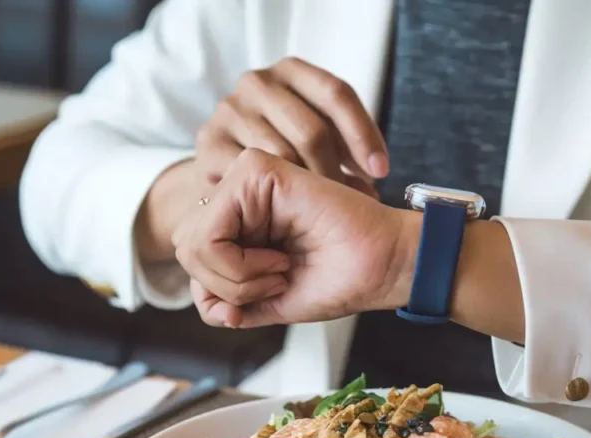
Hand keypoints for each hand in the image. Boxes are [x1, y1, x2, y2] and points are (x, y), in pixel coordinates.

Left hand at [172, 150, 418, 328]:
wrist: (380, 268)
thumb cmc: (335, 280)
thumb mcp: (265, 302)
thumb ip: (225, 302)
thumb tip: (203, 303)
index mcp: (238, 220)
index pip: (190, 258)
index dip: (221, 293)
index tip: (271, 291)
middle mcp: (237, 194)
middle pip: (185, 249)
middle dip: (225, 286)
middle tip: (276, 282)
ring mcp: (245, 179)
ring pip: (193, 243)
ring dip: (235, 278)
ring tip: (280, 270)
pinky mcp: (256, 170)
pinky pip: (210, 232)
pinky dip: (240, 264)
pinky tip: (280, 259)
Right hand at [195, 56, 387, 193]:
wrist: (222, 171)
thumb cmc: (282, 152)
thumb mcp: (317, 137)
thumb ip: (346, 144)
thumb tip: (376, 174)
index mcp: (290, 71)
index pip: (336, 93)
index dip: (364, 134)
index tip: (380, 171)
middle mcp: (257, 83)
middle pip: (312, 129)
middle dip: (338, 171)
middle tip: (354, 202)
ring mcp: (229, 111)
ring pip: (284, 154)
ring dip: (311, 189)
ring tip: (327, 212)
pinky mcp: (209, 144)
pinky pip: (252, 174)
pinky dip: (275, 198)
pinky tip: (289, 213)